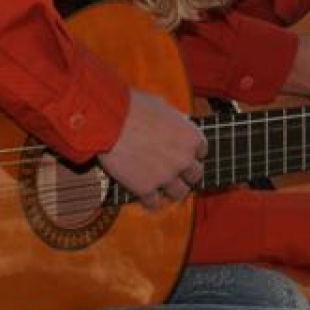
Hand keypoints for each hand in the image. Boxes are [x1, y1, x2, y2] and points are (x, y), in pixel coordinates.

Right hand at [97, 88, 206, 210]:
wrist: (108, 121)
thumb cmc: (132, 107)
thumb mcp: (162, 106)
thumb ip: (174, 119)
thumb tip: (177, 121)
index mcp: (191, 137)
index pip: (201, 150)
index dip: (190, 151)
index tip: (182, 152)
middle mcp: (184, 159)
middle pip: (195, 175)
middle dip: (185, 173)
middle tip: (174, 170)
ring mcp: (166, 176)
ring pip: (179, 193)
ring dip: (172, 190)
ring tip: (164, 188)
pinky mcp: (146, 188)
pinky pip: (154, 203)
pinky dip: (151, 201)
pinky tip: (146, 197)